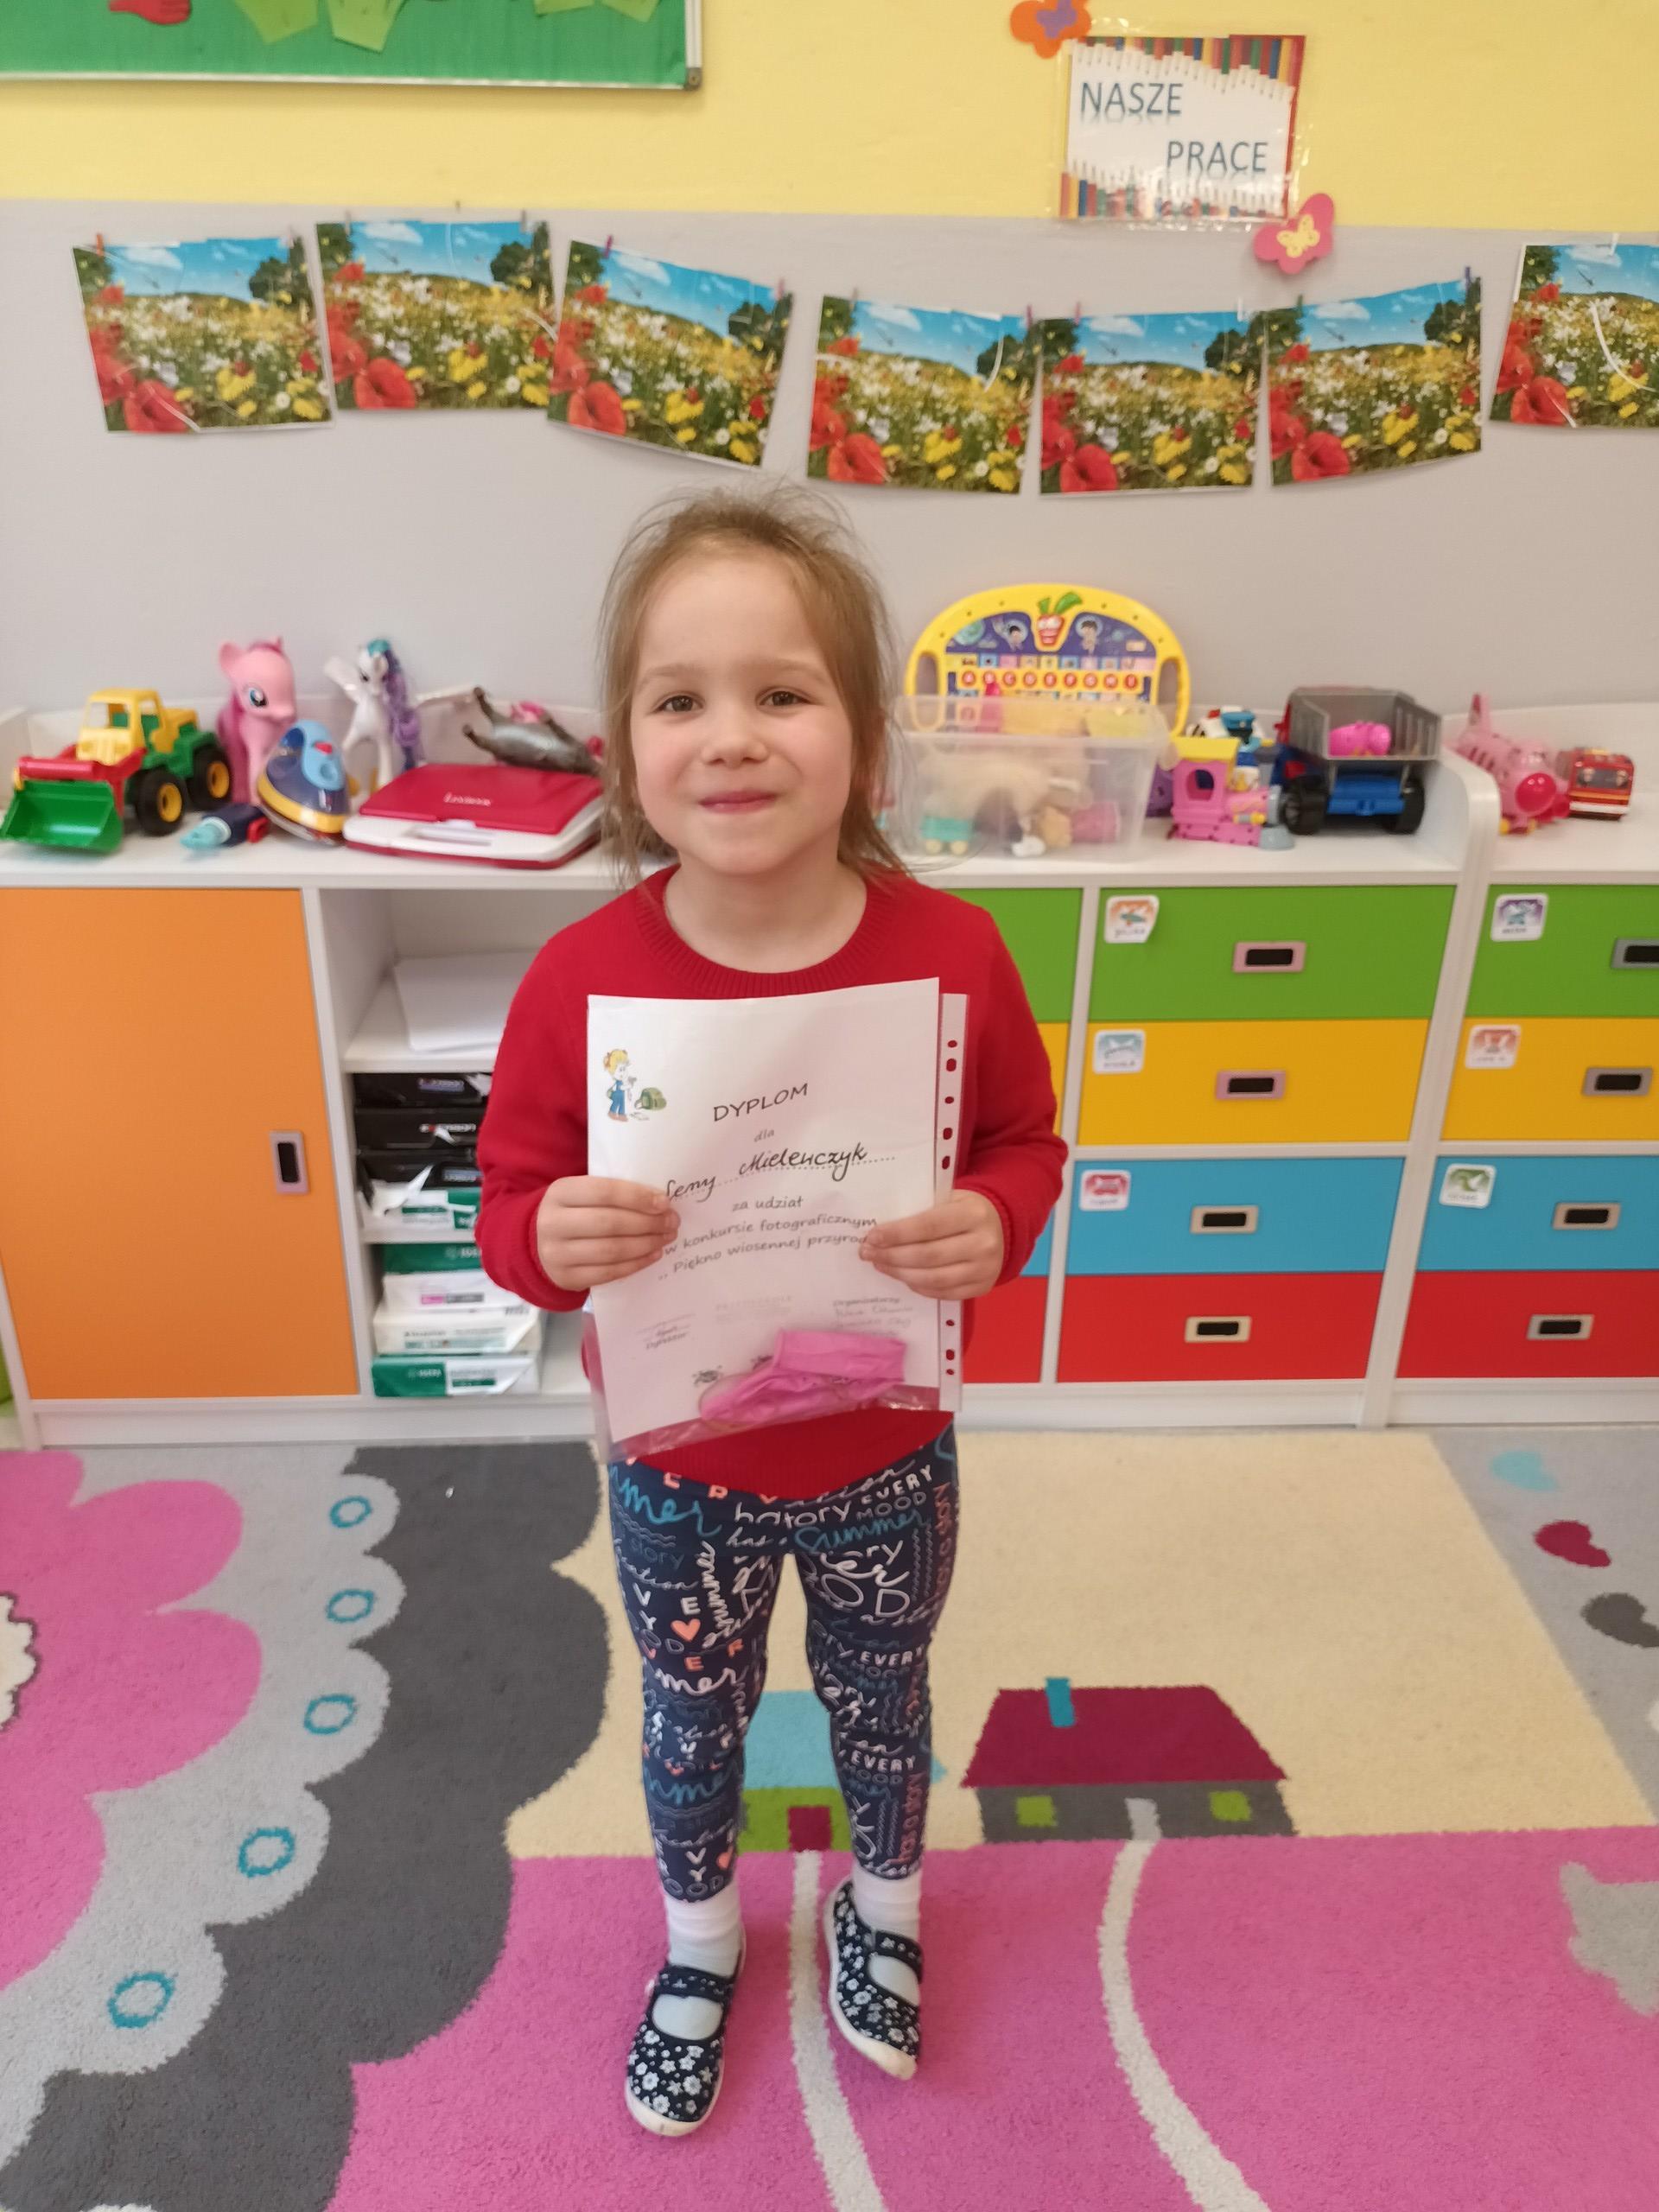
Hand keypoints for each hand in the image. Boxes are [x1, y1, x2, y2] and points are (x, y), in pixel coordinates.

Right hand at [536, 1176, 678, 1292]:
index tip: (664, 1202)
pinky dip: (636, 1264)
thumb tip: (659, 1202)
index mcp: (560, 1192)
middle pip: (610, 1223)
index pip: (604, 1192)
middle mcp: (553, 1223)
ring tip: (666, 1238)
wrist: (537, 1244)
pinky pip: (609, 1273)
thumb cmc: (572, 1213)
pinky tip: (653, 1254)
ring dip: (646, 1244)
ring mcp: (557, 1254)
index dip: (637, 1197)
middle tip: (672, 1222)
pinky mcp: (567, 1278)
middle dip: (648, 1223)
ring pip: (611, 1250)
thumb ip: (611, 1194)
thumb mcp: (580, 1195)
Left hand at [859, 1190, 1003, 1299]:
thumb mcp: (950, 1199)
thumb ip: (922, 1211)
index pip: (928, 1226)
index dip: (897, 1234)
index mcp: (973, 1214)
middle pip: (928, 1256)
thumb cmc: (966, 1209)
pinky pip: (943, 1293)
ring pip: (933, 1279)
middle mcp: (983, 1244)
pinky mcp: (982, 1287)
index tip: (872, 1237)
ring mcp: (985, 1270)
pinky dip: (919, 1287)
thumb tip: (881, 1232)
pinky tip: (903, 1277)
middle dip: (892, 1256)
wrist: (1003, 1227)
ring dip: (901, 1274)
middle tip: (868, 1253)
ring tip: (881, 1265)